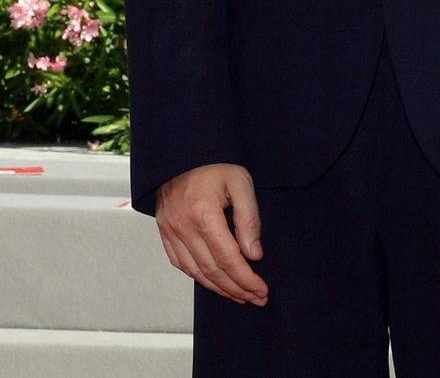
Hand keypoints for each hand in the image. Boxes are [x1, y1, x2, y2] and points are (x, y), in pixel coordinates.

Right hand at [155, 163, 266, 305]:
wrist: (182, 154)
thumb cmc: (216, 165)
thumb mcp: (241, 183)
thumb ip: (249, 219)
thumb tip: (254, 255)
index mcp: (203, 214)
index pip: (228, 259)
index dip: (246, 279)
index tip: (262, 290)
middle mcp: (183, 227)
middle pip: (212, 271)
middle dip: (236, 289)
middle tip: (256, 299)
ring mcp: (170, 231)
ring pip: (195, 272)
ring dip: (218, 288)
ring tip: (240, 296)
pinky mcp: (164, 233)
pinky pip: (180, 264)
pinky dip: (198, 277)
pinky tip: (214, 283)